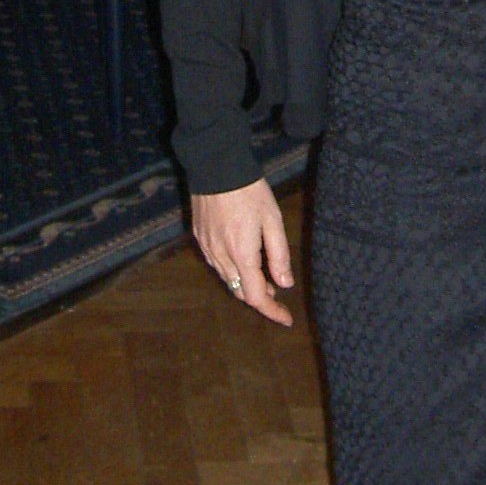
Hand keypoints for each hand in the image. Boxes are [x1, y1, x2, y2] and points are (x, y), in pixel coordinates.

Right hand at [191, 179, 294, 325]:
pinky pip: (217, 264)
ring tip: (264, 275)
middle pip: (240, 291)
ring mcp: (207, 247)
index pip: (256, 297)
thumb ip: (279, 255)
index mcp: (241, 254)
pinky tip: (243, 258)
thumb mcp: (273, 220)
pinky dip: (232, 270)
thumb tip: (285, 284)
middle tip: (277, 292)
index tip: (286, 318)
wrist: (215, 166)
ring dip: (246, 283)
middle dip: (260, 297)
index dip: (271, 311)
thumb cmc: (249, 191)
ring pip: (228, 279)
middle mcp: (220, 256)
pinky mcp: (199, 237)